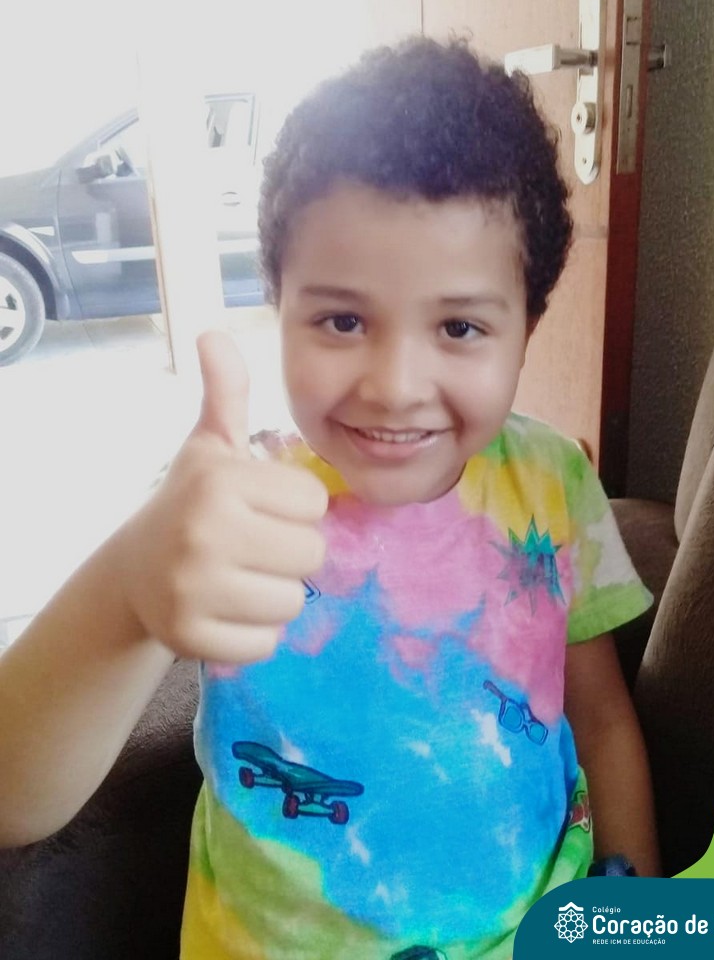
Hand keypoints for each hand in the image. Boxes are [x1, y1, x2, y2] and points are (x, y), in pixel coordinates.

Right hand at [115, 330, 327, 662]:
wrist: (136, 568)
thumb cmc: (191, 501)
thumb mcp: (210, 446)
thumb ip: (226, 393)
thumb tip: (212, 332)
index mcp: (220, 481)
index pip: (314, 503)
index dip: (294, 507)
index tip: (260, 507)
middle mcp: (204, 533)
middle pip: (311, 554)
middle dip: (290, 551)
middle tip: (252, 546)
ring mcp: (194, 591)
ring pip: (293, 602)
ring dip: (275, 593)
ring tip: (239, 576)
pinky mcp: (192, 640)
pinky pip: (267, 643)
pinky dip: (255, 633)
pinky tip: (226, 609)